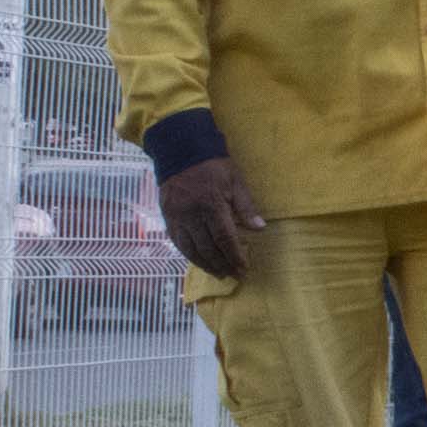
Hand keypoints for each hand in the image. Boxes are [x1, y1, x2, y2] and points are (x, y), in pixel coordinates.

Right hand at [159, 155, 265, 278]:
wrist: (181, 150)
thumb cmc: (213, 165)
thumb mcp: (235, 181)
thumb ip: (246, 206)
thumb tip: (260, 228)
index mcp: (211, 205)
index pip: (224, 238)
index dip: (234, 256)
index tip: (243, 268)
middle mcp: (191, 215)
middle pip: (207, 248)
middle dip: (222, 265)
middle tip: (233, 276)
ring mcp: (177, 217)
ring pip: (190, 249)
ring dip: (205, 265)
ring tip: (218, 274)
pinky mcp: (167, 217)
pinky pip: (177, 242)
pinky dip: (188, 255)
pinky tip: (199, 261)